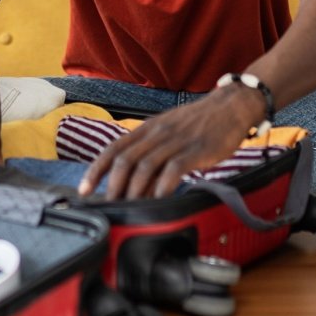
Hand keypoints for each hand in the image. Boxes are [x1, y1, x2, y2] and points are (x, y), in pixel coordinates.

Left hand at [79, 87, 260, 198]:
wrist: (231, 106)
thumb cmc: (198, 123)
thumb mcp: (168, 130)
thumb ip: (151, 151)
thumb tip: (134, 181)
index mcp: (147, 128)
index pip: (114, 149)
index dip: (96, 170)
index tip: (84, 190)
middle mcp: (157, 133)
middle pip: (126, 160)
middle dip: (113, 186)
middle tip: (109, 206)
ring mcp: (176, 141)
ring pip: (145, 166)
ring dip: (134, 191)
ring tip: (130, 208)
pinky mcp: (196, 150)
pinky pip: (173, 170)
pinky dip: (162, 187)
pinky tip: (158, 201)